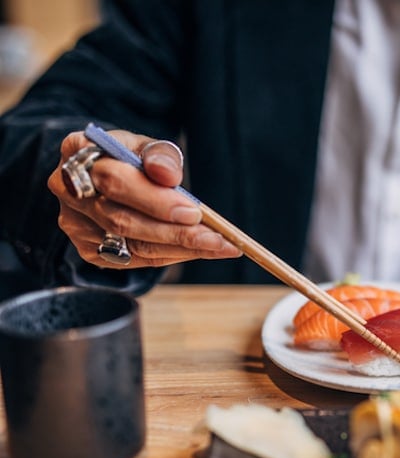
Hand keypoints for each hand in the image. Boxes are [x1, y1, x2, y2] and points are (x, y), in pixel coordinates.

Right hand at [48, 130, 241, 268]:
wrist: (107, 172)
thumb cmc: (131, 157)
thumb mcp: (146, 145)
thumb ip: (159, 155)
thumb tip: (168, 175)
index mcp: (77, 151)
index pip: (115, 181)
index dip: (155, 199)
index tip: (194, 211)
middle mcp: (67, 189)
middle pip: (122, 219)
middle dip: (174, 231)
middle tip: (216, 238)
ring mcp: (75, 223)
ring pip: (131, 245)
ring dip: (181, 249)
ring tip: (219, 246)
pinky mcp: (88, 249)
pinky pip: (134, 259)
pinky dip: (171, 256)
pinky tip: (199, 251)